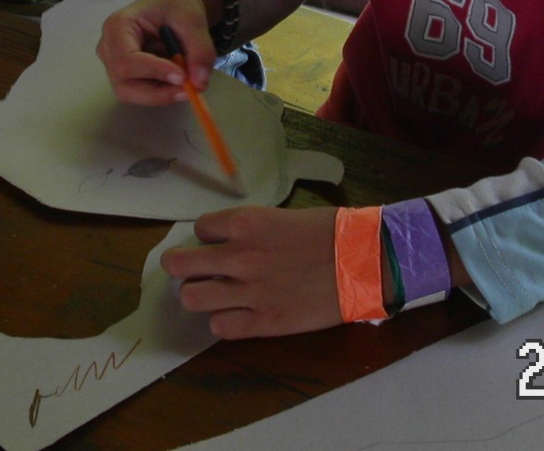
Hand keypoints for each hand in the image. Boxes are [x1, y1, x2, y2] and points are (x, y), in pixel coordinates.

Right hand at [96, 0, 216, 105]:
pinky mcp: (126, 76)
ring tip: (186, 80)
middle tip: (190, 90)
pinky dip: (163, 92)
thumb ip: (199, 50)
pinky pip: (142, 94)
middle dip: (159, 92)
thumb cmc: (177, 4)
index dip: (154, 72)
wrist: (175, 4)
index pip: (127, 60)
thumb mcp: (193, 19)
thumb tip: (199, 84)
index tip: (183, 77)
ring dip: (163, 94)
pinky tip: (177, 77)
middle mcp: (109, 49)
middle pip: (125, 85)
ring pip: (133, 94)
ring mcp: (114, 65)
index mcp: (117, 27)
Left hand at [163, 205, 340, 338]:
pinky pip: (219, 327)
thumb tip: (229, 240)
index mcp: (246, 224)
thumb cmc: (331, 233)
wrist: (364, 263)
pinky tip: (236, 314)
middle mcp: (240, 257)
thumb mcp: (284, 217)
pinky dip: (223, 320)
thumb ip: (252, 230)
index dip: (207, 236)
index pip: (199, 228)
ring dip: (198, 294)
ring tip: (211, 294)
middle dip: (178, 266)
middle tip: (187, 269)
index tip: (218, 242)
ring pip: (191, 298)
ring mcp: (249, 292)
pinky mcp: (264, 323)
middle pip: (179, 264)